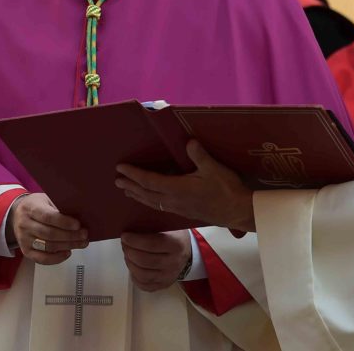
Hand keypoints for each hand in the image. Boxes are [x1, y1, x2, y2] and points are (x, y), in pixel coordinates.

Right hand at [7, 193, 87, 265]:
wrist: (16, 215)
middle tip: (84, 235)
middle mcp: (25, 224)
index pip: (47, 216)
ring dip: (67, 246)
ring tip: (81, 243)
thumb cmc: (36, 206)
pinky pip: (42, 259)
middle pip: (49, 234)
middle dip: (70, 236)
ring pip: (47, 246)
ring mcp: (24, 239)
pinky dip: (56, 258)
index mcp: (31, 208)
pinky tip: (68, 252)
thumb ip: (58, 206)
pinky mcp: (26, 251)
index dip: (64, 222)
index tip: (78, 225)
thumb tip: (79, 215)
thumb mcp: (46, 199)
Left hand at [116, 140, 255, 231]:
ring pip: (151, 202)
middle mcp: (174, 200)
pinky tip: (148, 199)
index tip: (121, 168)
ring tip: (126, 190)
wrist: (237, 212)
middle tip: (117, 180)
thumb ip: (199, 155)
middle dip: (130, 185)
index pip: (149, 181)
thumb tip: (188, 142)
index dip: (134, 174)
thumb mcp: (214, 168)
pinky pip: (159, 206)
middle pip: (146, 193)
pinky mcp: (183, 212)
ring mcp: (178, 208)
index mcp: (178, 189)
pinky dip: (148, 201)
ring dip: (137, 195)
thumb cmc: (226, 189)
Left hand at [120, 230, 190, 291]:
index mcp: (176, 244)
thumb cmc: (174, 235)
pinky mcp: (164, 285)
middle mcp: (174, 262)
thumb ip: (152, 224)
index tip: (125, 235)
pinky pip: (144, 285)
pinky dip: (134, 276)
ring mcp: (169, 276)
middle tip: (124, 244)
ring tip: (127, 254)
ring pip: (143, 274)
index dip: (134, 240)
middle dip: (129, 251)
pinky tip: (132, 266)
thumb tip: (131, 225)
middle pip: (144, 260)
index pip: (151, 244)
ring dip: (130, 263)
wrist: (187, 252)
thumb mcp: (168, 224)